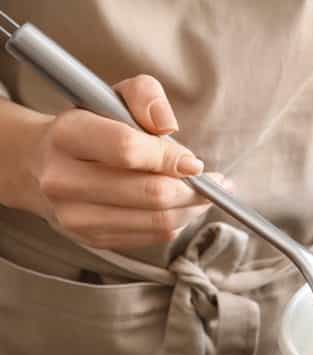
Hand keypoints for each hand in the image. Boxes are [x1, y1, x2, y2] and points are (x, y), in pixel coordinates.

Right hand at [17, 75, 221, 249]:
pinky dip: (177, 221)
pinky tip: (181, 206)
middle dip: (192, 189)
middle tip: (211, 181)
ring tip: (202, 194)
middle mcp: (63, 180)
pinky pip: (153, 236)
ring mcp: (75, 216)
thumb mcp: (112, 96)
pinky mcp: (91, 239)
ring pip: (157, 221)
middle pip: (151, 193)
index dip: (170, 157)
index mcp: (67, 136)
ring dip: (191, 209)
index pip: (127, 149)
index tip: (195, 162)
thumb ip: (145, 95)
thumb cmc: (89, 127)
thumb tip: (168, 126)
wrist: (39, 165)